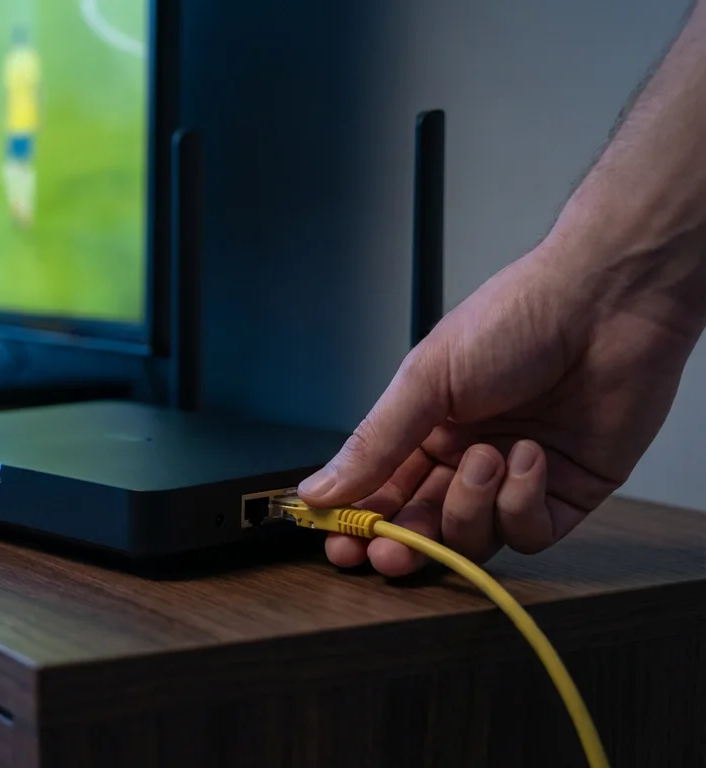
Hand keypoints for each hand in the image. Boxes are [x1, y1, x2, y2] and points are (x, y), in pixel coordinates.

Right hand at [298, 239, 703, 575]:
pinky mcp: (567, 494)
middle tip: (390, 549)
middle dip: (404, 540)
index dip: (358, 521)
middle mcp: (466, 458)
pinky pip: (529, 533)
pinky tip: (531, 455)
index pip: (380, 491)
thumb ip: (372, 445)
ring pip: (473, 538)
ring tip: (486, 458)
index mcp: (424, 429)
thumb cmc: (514, 319)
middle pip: (422, 526)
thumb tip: (317, 490)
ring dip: (470, 507)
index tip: (340, 544)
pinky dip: (523, 502)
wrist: (605, 303)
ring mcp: (515, 481)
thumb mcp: (425, 381)